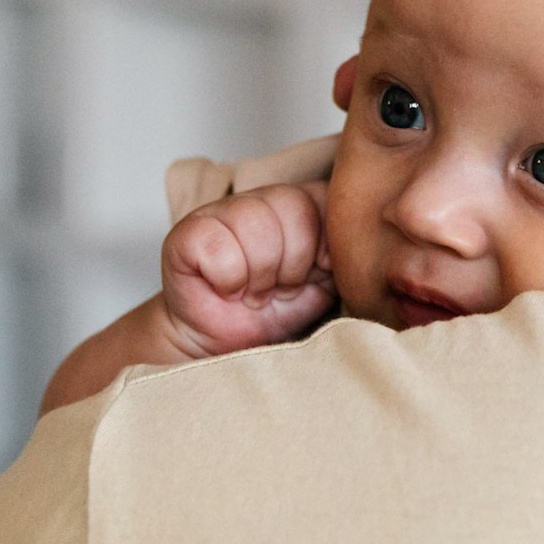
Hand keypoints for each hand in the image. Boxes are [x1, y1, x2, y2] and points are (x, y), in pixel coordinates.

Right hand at [160, 183, 335, 354]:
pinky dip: (228, 279)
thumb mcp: (326, 284)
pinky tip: (226, 289)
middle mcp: (263, 197)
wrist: (225, 347)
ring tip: (252, 290)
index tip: (314, 273)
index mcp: (302, 202)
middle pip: (294, 210)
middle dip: (291, 266)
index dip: (325, 250)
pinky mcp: (186, 234)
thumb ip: (345, 255)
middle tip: (277, 287)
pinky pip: (218, 248)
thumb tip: (357, 244)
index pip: (327, 201)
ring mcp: (221, 210)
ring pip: (255, 225)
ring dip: (258, 275)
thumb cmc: (276, 312)